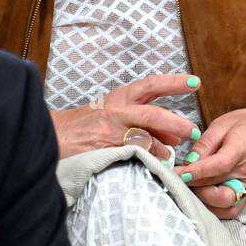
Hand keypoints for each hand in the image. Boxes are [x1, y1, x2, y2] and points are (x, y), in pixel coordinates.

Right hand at [49, 74, 201, 159]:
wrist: (50, 134)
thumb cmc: (87, 125)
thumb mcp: (115, 114)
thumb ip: (144, 122)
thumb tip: (175, 136)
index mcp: (121, 97)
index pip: (151, 85)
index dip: (174, 83)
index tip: (195, 82)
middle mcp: (116, 111)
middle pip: (153, 114)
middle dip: (176, 123)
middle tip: (193, 131)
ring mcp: (110, 132)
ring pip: (144, 139)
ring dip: (161, 148)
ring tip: (170, 155)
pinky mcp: (103, 150)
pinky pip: (131, 156)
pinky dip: (145, 160)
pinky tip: (153, 164)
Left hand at [175, 104, 245, 218]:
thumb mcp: (223, 123)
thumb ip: (204, 143)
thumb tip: (188, 161)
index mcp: (241, 149)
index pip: (217, 166)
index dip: (195, 172)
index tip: (176, 173)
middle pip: (216, 188)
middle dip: (192, 185)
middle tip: (179, 177)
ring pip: (222, 205)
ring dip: (203, 199)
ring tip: (193, 186)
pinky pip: (230, 211)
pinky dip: (214, 208)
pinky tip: (205, 196)